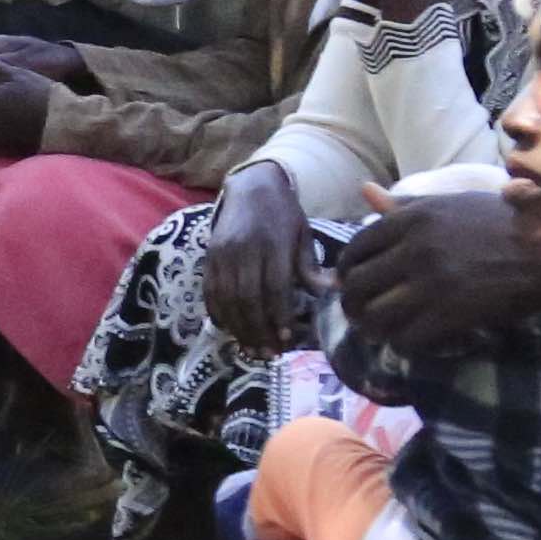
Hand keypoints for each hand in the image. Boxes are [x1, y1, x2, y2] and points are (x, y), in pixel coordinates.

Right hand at [200, 162, 320, 354]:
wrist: (251, 185)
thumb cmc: (284, 213)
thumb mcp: (303, 234)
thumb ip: (310, 266)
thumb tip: (331, 293)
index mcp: (273, 243)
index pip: (274, 285)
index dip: (278, 314)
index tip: (286, 338)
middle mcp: (244, 249)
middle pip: (248, 297)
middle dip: (257, 329)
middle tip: (268, 354)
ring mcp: (222, 253)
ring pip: (227, 298)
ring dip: (238, 327)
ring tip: (250, 349)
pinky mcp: (209, 257)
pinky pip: (210, 291)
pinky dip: (218, 313)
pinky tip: (229, 330)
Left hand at [331, 188, 540, 351]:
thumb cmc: (502, 223)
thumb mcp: (450, 204)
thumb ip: (404, 205)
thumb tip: (364, 192)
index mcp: (413, 218)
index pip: (355, 248)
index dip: (346, 271)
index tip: (352, 282)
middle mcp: (416, 249)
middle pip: (357, 286)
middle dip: (352, 305)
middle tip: (360, 314)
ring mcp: (433, 283)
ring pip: (375, 317)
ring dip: (372, 329)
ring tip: (380, 332)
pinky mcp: (451, 314)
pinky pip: (406, 339)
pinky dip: (402, 345)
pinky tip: (410, 341)